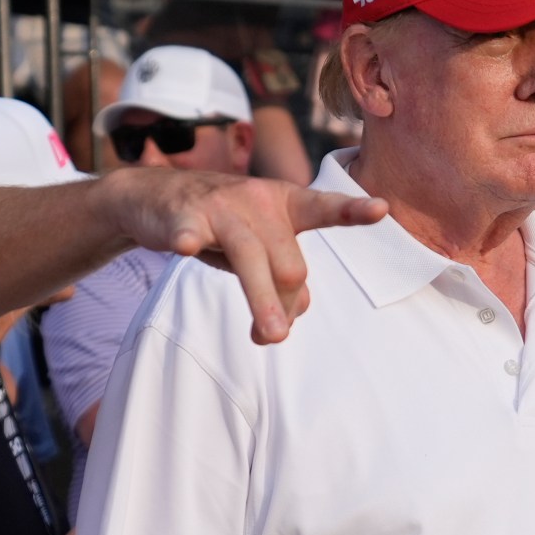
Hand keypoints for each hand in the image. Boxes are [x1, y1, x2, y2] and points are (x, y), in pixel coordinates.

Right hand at [96, 169, 387, 343]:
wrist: (151, 198)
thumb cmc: (217, 224)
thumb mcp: (255, 247)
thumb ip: (281, 272)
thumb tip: (302, 308)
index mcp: (282, 204)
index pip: (323, 207)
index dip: (352, 211)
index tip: (383, 210)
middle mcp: (257, 200)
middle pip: (289, 264)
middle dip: (286, 305)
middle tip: (273, 335)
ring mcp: (219, 206)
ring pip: (251, 258)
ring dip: (262, 299)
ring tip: (270, 336)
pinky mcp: (182, 215)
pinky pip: (190, 232)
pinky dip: (188, 240)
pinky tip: (186, 246)